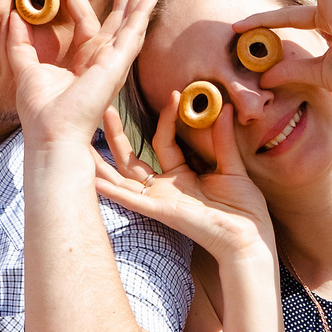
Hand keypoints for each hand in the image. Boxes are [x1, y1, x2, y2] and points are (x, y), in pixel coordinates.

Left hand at [13, 0, 155, 152]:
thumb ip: (21, 42)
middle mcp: (103, 57)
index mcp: (84, 58)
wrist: (51, 134)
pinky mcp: (117, 64)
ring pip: (130, 18)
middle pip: (119, 13)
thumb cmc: (41, 112)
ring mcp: (113, 60)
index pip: (85, 16)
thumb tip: (14, 14)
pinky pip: (132, 34)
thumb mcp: (26, 68)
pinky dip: (142, 14)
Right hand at [92, 99, 274, 265]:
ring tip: (82, 138)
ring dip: (101, 159)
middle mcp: (164, 188)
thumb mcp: (232, 167)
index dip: (166, 117)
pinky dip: (109, 189)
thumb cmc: (244, 210)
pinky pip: (129, 198)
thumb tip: (225, 108)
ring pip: (121, 176)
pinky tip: (90, 179)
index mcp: (180, 176)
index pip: (163, 140)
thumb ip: (222, 140)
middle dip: (116, 134)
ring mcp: (158, 199)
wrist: (248, 237)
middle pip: (130, 158)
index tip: (173, 93)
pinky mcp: (159, 210)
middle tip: (103, 108)